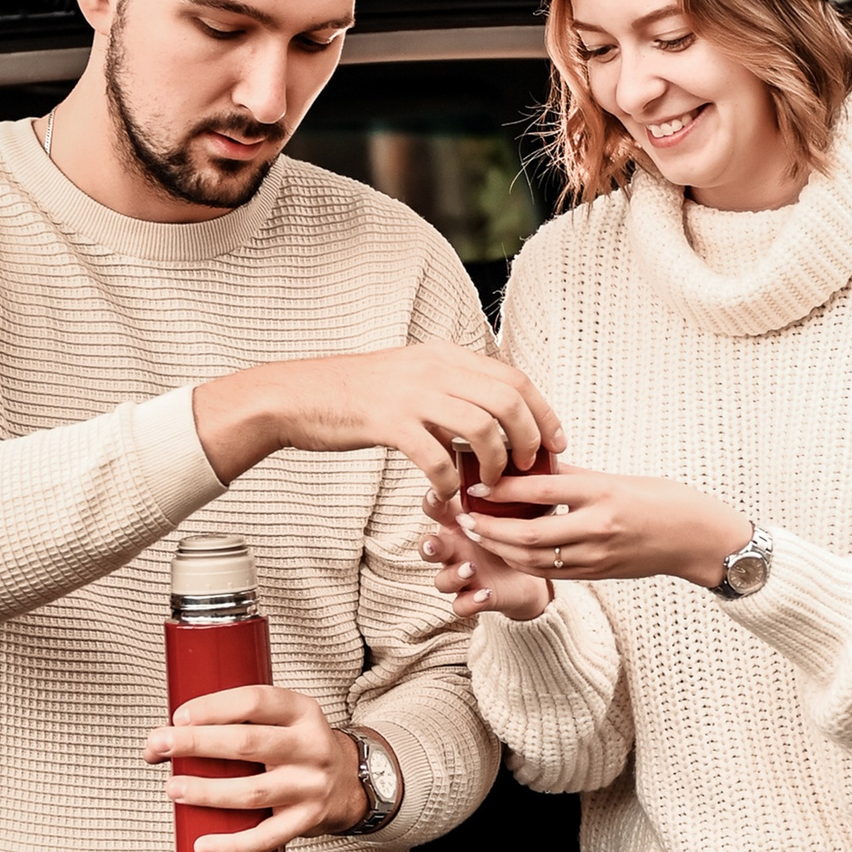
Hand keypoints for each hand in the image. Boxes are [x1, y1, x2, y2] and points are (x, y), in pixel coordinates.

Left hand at [141, 684, 367, 851]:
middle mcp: (310, 747)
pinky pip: (266, 838)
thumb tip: (164, 741)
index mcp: (302, 711)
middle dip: (196, 744)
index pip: (256, 701)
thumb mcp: (281, 720)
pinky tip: (203, 845)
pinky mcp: (307, 821)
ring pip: (252, 792)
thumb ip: (235, 721)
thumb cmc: (296, 747)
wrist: (349, 782)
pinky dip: (232, 845)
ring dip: (207, 792)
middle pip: (247, 743)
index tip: (179, 716)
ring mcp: (310, 787)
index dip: (214, 707)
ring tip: (173, 788)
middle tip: (159, 745)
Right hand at [193, 343, 565, 497]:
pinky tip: (446, 494)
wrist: (295, 395)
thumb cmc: (352, 395)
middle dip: (531, 439)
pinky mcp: (388, 423)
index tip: (556, 443)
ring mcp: (412, 394)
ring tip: (491, 485)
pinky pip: (436, 457)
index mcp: (444, 356)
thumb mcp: (409, 377)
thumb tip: (487, 418)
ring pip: (482, 427)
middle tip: (530, 470)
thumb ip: (448, 391)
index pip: (515, 378)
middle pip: (509, 400)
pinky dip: (448, 481)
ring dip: (496, 463)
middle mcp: (435, 369)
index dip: (544, 412)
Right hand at [420, 490, 551, 620]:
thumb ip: (513, 488)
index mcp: (461, 522)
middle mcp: (455, 548)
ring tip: (471, 568)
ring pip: (441, 580)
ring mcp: (462, 575)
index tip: (437, 492)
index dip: (432, 500)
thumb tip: (531, 455)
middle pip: (429, 547)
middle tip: (435, 543)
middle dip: (427, 546)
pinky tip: (484, 593)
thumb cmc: (518, 530)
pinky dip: (469, 602)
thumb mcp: (515, 507)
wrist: (533, 570)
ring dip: (453, 574)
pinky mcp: (474, 599)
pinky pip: (461, 605)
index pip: (436, 508)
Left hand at [452, 462, 753, 588]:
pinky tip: (506, 551)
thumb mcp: (617, 478)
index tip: (474, 483)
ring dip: (500, 548)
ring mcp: (597, 556)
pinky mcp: (598, 574)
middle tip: (462, 517)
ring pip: (534, 558)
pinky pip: (550, 572)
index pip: (541, 489)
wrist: (700, 539)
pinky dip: (522, 562)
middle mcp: (598, 527)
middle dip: (490, 527)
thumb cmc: (663, 500)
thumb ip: (572, 475)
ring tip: (478, 534)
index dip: (501, 488)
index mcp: (602, 493)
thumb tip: (530, 463)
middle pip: (528, 532)